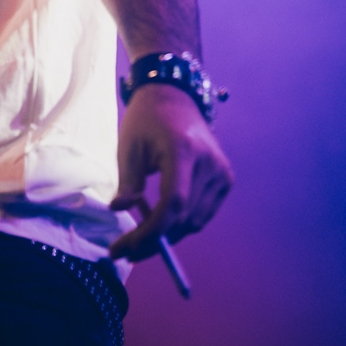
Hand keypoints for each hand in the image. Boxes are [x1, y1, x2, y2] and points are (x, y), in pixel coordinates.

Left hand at [108, 83, 233, 260]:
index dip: (150, 233)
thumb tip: (120, 212)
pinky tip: (158, 218)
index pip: (174, 204)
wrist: (174, 97)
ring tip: (138, 232)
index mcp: (183, 151)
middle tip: (125, 248)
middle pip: (184, 218)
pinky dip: (181, 221)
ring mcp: (222, 172)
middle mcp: (209, 164)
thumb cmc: (146, 120)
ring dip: (167, 233)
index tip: (125, 248)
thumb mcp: (129, 147)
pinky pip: (203, 212)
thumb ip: (128, 182)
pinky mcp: (225, 178)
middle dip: (154, 240)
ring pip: (195, 221)